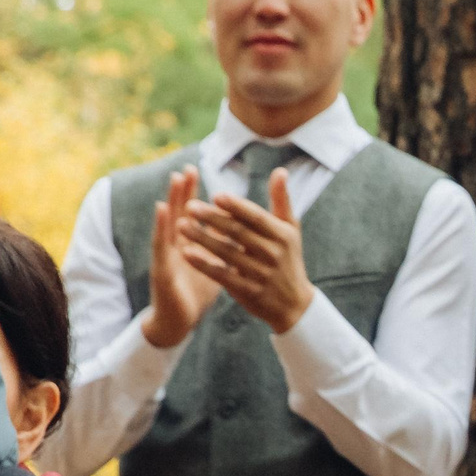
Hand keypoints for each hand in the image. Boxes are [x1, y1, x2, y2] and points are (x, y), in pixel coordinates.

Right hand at [140, 167, 221, 349]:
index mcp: (188, 244)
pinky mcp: (161, 269)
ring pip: (168, 223)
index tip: (196, 170)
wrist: (180, 321)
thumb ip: (220, 246)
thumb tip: (236, 228)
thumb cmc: (195, 292)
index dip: (192, 194)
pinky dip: (161, 225)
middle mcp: (175, 245)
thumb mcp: (212, 265)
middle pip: (178, 213)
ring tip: (175, 180)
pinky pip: (161, 245)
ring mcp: (166, 256)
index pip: (190, 215)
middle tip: (186, 167)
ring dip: (171, 200)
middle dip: (182, 191)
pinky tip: (162, 210)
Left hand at [184, 168, 313, 333]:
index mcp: (282, 235)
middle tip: (189, 206)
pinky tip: (187, 253)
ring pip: (227, 253)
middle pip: (238, 233)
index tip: (215, 195)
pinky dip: (204, 264)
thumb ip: (282, 200)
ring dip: (202, 239)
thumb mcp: (291, 230)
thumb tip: (280, 171)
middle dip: (212, 219)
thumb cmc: (289, 259)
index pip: (256, 217)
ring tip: (182, 225)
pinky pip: (222, 275)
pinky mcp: (249, 291)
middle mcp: (273, 254)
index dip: (236, 206)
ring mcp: (261, 274)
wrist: (294, 304)